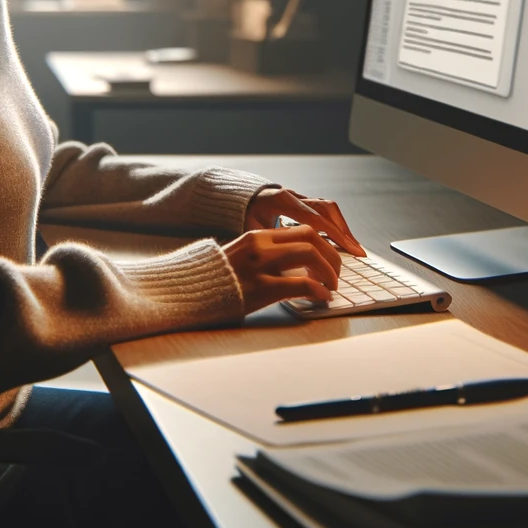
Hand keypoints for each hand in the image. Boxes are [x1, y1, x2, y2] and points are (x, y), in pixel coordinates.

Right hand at [221, 225, 342, 313]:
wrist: (189, 292)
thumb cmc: (218, 280)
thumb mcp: (243, 258)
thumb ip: (268, 256)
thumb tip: (300, 267)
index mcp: (257, 236)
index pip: (302, 229)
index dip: (324, 243)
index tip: (332, 258)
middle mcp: (260, 245)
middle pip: (311, 237)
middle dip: (332, 254)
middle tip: (338, 272)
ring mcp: (260, 265)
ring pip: (310, 254)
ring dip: (329, 270)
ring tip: (333, 285)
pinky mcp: (260, 288)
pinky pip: (302, 284)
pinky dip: (319, 290)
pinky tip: (323, 298)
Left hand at [245, 187, 365, 256]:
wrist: (239, 196)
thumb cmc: (243, 215)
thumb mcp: (251, 229)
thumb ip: (268, 242)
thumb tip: (285, 264)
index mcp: (282, 201)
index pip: (315, 218)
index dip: (334, 234)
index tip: (350, 249)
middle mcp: (294, 195)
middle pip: (327, 209)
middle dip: (344, 231)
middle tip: (357, 252)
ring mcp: (300, 196)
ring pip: (328, 207)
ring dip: (342, 227)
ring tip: (353, 247)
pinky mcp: (303, 200)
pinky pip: (324, 209)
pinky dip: (335, 224)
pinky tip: (341, 239)